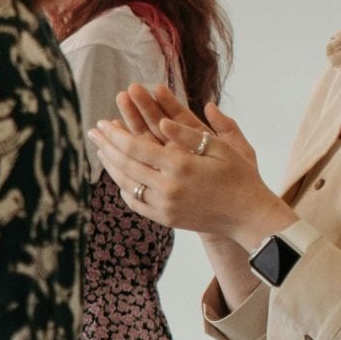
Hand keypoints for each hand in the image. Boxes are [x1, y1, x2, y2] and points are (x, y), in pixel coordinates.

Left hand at [88, 86, 289, 247]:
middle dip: (106, 146)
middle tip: (92, 132)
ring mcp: (164, 206)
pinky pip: (135, 202)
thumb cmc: (239, 176)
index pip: (135, 147)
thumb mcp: (221, 148)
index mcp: (181, 166)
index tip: (102, 123)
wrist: (248, 216)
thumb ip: (188, 134)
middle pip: (125, 164)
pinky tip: (118, 176)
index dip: (115, 134)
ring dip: (110, 165)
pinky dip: (123, 187)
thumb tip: (160, 120)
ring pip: (126, 183)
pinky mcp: (164, 219)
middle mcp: (168, 187)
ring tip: (101, 151)